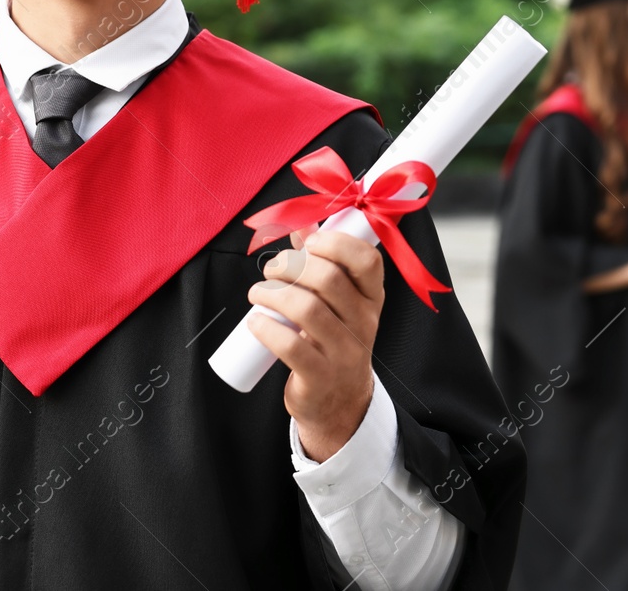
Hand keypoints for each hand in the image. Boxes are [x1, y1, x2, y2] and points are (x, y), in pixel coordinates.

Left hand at [246, 227, 383, 462]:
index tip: (309, 243)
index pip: (368, 260)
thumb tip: (301, 224)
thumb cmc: (334, 341)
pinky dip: (267, 329)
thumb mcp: (340, 304)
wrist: (339, 403)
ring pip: (308, 309)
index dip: (336, 243)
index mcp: (372, 298)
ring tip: (258, 293)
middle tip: (271, 269)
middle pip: (329, 279)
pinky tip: (255, 321)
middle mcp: (364, 323)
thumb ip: (323, 263)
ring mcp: (344, 352)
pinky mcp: (320, 377)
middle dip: (291, 265)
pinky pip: (291, 346)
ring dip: (274, 294)